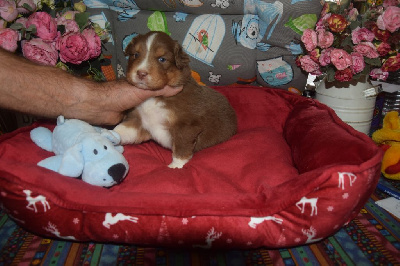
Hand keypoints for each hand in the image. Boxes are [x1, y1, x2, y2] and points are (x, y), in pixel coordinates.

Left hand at [65, 79, 182, 125]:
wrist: (99, 107)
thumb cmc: (119, 94)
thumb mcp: (143, 90)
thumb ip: (160, 89)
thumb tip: (180, 86)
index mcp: (142, 86)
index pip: (159, 88)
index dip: (170, 92)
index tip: (184, 98)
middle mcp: (139, 97)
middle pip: (156, 102)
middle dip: (166, 107)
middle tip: (182, 115)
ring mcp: (134, 109)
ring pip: (150, 113)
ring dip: (158, 118)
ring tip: (175, 124)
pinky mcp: (130, 120)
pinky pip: (142, 122)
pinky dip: (149, 125)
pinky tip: (161, 130)